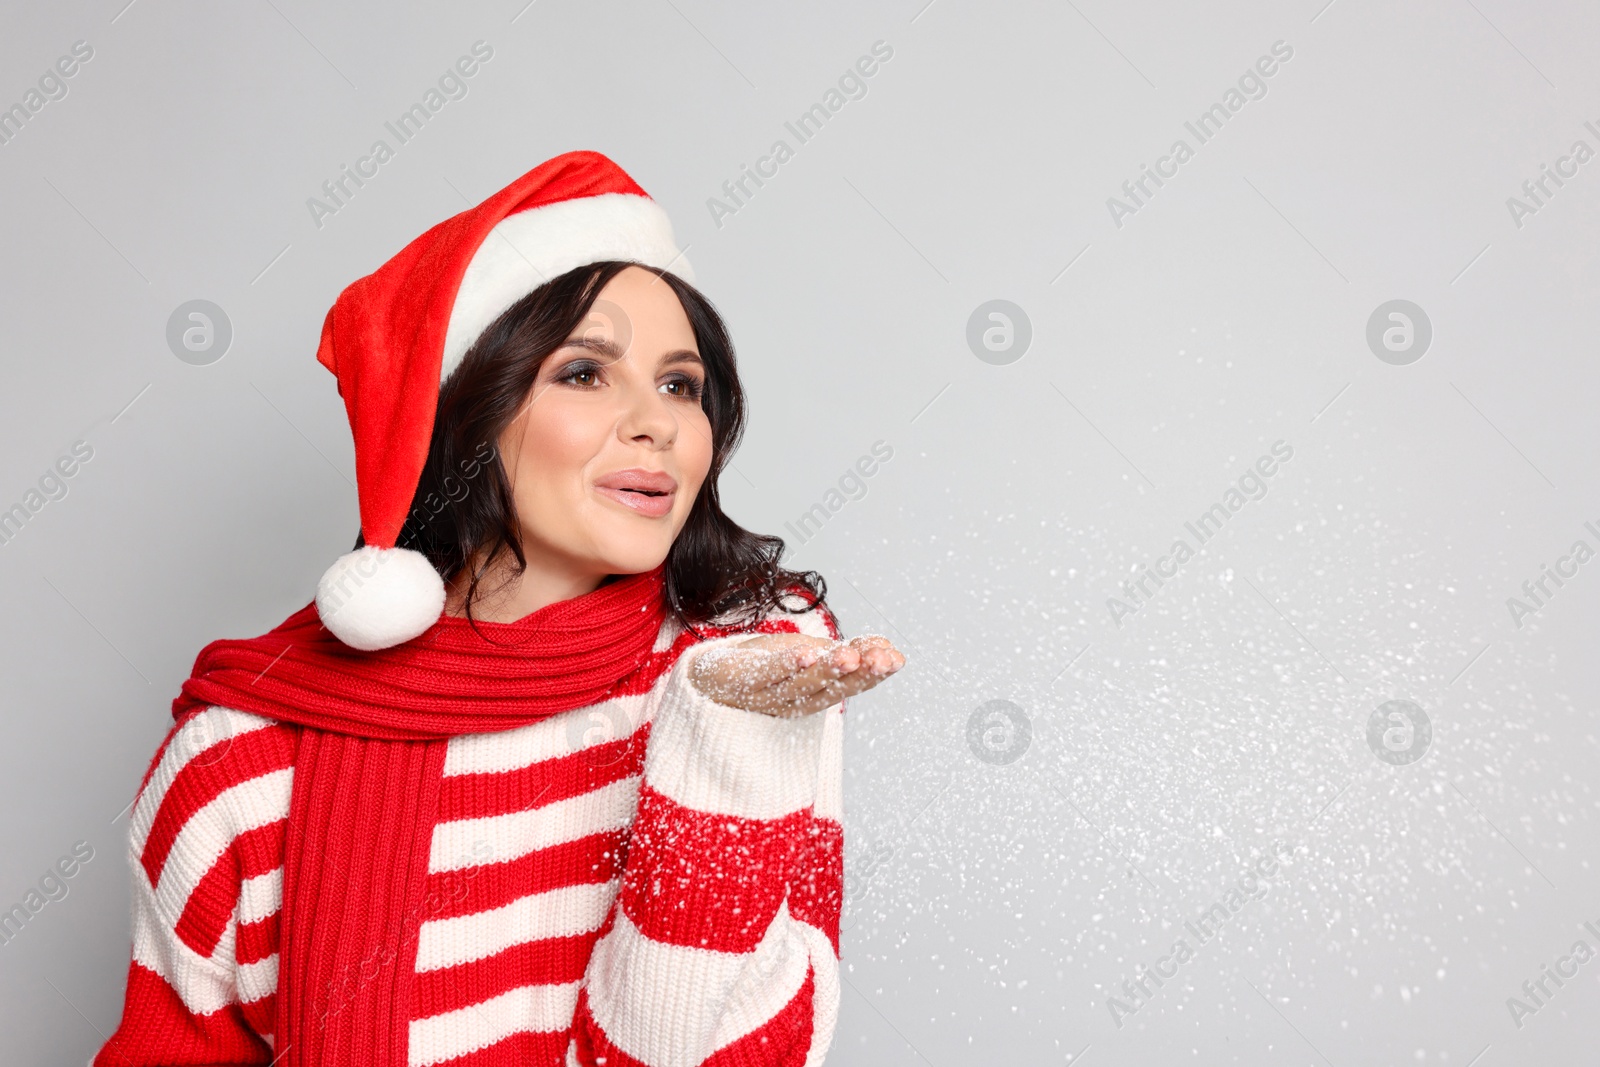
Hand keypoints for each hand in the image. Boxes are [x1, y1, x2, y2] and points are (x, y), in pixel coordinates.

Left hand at [688, 631, 905, 717]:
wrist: (709, 677)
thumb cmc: (767, 665)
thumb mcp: (814, 653)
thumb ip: (849, 653)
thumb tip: (892, 649)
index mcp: (814, 696)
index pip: (849, 686)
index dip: (873, 673)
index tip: (895, 659)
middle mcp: (793, 702)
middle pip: (829, 689)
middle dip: (858, 674)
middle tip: (881, 660)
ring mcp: (766, 695)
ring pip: (801, 685)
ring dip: (827, 670)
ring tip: (848, 656)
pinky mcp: (740, 682)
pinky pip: (766, 675)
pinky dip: (786, 665)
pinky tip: (806, 653)